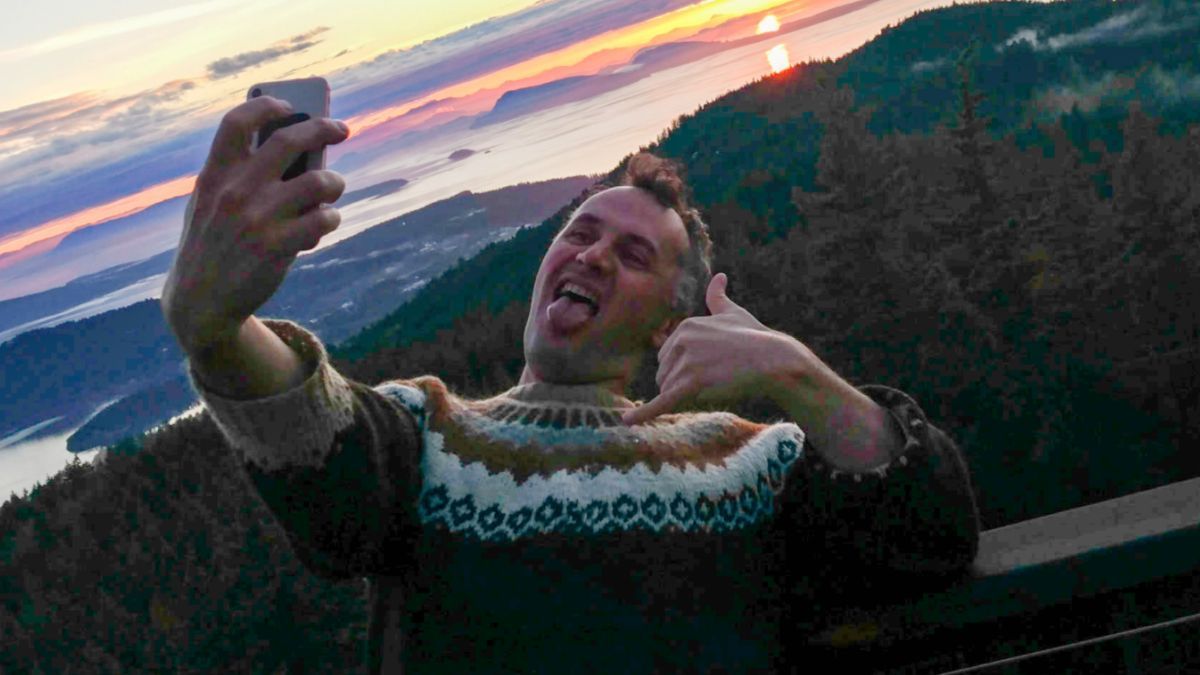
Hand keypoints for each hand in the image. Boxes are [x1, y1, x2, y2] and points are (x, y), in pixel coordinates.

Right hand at [160, 96, 348, 353]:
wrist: (200, 302)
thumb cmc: (213, 243)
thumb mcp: (210, 204)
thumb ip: (240, 176)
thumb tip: (299, 151)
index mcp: (214, 175)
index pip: (237, 122)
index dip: (266, 106)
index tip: (288, 104)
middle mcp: (235, 191)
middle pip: (289, 141)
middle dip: (323, 128)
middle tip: (341, 128)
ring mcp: (257, 219)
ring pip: (319, 182)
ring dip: (335, 182)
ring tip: (333, 188)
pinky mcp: (278, 247)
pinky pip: (323, 220)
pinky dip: (331, 218)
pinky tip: (325, 222)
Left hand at [622, 273, 809, 424]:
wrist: (773, 359)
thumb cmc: (755, 337)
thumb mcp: (732, 312)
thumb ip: (718, 297)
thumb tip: (719, 276)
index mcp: (685, 326)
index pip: (667, 356)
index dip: (683, 368)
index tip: (706, 369)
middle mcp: (681, 341)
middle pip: (664, 374)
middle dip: (681, 383)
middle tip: (714, 379)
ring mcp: (685, 362)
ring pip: (668, 390)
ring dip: (685, 395)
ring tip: (714, 385)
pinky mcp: (691, 383)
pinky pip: (662, 402)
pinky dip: (643, 413)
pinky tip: (627, 421)